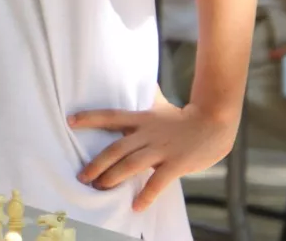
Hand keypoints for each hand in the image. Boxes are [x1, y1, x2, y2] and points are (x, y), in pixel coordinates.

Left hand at [71, 92, 238, 211]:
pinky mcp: (176, 163)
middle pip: (116, 148)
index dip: (90, 118)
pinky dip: (146, 195)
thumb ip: (147, 98)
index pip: (111, 116)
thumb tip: (139, 79)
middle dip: (96, 164)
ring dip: (114, 178)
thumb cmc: (184, 118)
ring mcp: (162, 149)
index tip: (70, 121)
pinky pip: (158, 181)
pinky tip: (136, 206)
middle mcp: (148, 133)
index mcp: (142, 119)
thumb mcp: (161, 106)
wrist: (215, 123)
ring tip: (100, 189)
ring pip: (132, 164)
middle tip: (81, 176)